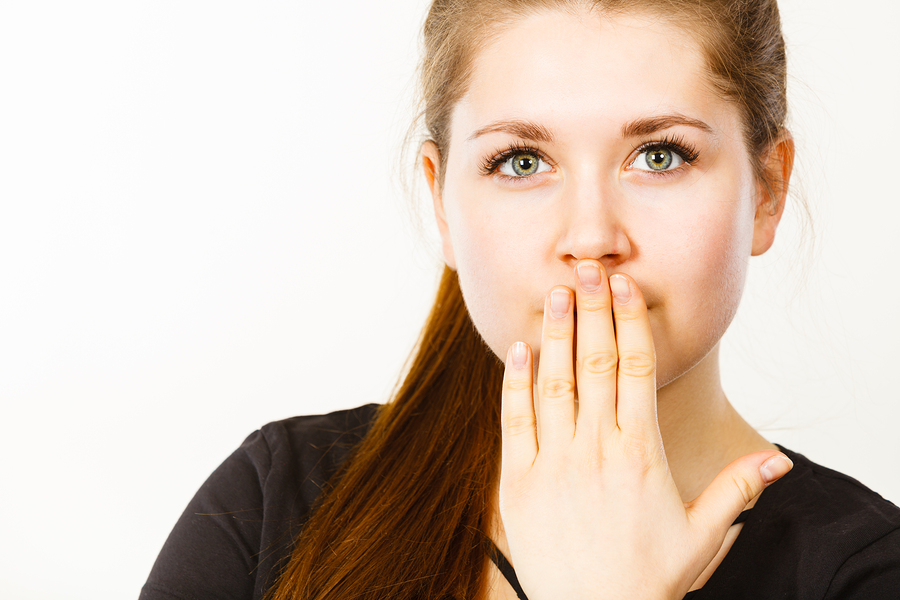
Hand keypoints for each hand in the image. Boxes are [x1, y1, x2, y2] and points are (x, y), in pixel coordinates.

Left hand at [499, 259, 792, 599]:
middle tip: (587, 269)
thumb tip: (779, 461)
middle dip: (591, 312)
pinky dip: (514, 382)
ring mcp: (552, 462)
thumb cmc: (648, 578)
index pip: (634, 370)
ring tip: (555, 293)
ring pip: (553, 383)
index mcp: (639, 452)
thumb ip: (736, 489)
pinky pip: (514, 421)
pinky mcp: (517, 481)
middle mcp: (594, 448)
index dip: (629, 323)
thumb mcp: (701, 535)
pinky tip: (518, 349)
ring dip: (554, 335)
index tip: (625, 286)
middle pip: (593, 364)